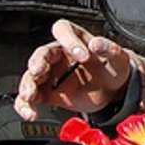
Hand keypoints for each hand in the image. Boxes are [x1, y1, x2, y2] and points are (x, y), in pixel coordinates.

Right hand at [14, 20, 133, 121]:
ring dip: (27, 87)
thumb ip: (108, 48)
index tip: (82, 55)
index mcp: (74, 40)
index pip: (63, 30)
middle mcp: (58, 55)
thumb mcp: (116, 56)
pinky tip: (30, 113)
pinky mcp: (49, 94)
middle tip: (38, 71)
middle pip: (41, 54)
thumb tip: (96, 44)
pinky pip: (32, 98)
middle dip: (37, 62)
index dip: (69, 40)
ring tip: (29, 97)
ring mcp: (51, 75)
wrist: (113, 90)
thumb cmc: (112, 67)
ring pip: (31, 77)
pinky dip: (27, 106)